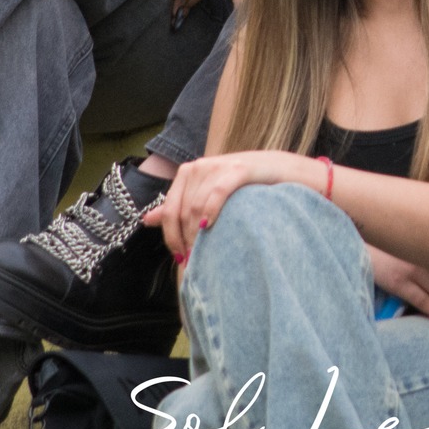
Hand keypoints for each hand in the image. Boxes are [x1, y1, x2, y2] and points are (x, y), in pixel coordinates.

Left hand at [142, 150, 319, 257]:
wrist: (282, 170)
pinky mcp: (239, 169)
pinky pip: (217, 192)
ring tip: (205, 255)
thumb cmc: (244, 187)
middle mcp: (199, 166)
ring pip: (196, 205)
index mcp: (188, 172)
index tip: (180, 258)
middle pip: (182, 211)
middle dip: (185, 239)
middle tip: (195, 262)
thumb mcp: (208, 193)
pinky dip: (210, 211)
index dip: (171, 237)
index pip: (170, 210)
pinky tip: (210, 227)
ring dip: (197, 234)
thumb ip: (180, 205)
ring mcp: (219, 165)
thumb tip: (147, 220)